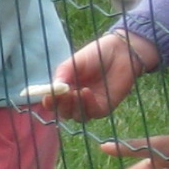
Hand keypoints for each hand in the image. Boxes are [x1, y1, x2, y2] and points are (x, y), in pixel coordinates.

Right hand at [44, 30, 161, 120]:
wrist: (120, 52)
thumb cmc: (96, 54)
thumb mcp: (74, 62)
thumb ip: (63, 74)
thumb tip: (51, 88)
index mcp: (66, 87)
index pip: (53, 101)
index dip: (48, 101)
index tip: (47, 97)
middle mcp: (76, 99)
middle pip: (63, 112)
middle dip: (60, 105)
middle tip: (63, 95)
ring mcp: (90, 104)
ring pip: (76, 115)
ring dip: (73, 106)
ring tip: (75, 92)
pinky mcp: (104, 107)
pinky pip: (92, 112)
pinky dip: (87, 104)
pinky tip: (86, 91)